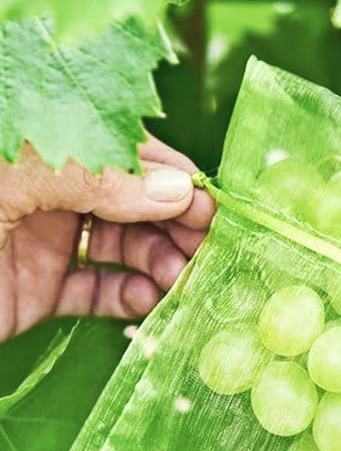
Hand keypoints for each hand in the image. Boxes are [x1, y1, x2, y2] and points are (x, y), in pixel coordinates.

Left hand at [0, 137, 214, 341]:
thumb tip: (179, 189)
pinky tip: (150, 299)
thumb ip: (97, 179)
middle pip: (136, 204)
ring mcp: (49, 242)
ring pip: (126, 248)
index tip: (211, 208)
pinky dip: (130, 297)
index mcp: (49, 151)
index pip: (129, 156)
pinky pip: (98, 291)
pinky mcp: (41, 291)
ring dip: (162, 263)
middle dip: (178, 226)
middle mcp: (56, 194)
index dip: (174, 179)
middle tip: (209, 249)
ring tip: (181, 279)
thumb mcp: (16, 181)